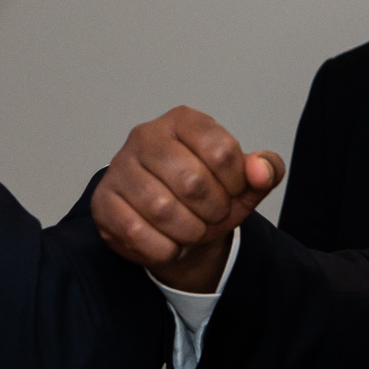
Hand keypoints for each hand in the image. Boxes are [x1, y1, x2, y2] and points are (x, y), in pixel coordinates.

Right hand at [94, 106, 283, 288]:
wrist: (169, 225)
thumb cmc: (207, 197)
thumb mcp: (244, 183)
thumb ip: (265, 170)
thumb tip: (260, 171)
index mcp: (184, 120)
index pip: (222, 153)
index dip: (235, 185)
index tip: (231, 192)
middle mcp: (146, 135)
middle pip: (193, 182)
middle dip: (212, 212)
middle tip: (212, 217)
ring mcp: (120, 166)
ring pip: (163, 209)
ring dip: (188, 232)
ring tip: (191, 230)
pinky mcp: (103, 199)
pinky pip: (136, 231)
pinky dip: (162, 247)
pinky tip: (168, 243)